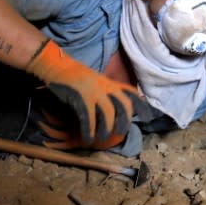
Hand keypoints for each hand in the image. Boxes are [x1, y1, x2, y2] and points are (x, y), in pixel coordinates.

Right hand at [26, 40, 144, 144]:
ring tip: (102, 139)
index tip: (148, 117)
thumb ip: (107, 91)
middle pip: (124, 105)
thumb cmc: (75, 76)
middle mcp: (106, 87)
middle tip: (121, 134)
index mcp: (110, 83)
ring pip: (108, 113)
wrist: (57, 66)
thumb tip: (116, 108)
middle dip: (125, 122)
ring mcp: (94, 92)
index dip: (141, 105)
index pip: (131, 93)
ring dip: (107, 129)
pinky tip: (87, 139)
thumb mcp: (96, 81)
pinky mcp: (80, 98)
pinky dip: (89, 130)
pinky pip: (88, 118)